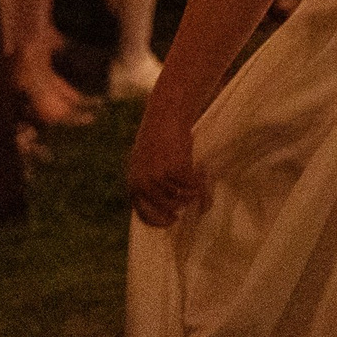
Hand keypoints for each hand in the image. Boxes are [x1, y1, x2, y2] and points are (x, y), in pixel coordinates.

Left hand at [126, 101, 209, 226]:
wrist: (165, 115)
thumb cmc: (158, 137)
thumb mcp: (145, 162)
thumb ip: (150, 183)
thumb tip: (171, 206)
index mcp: (133, 183)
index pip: (144, 214)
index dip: (159, 221)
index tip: (173, 220)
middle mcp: (144, 183)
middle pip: (167, 208)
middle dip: (182, 205)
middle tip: (192, 199)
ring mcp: (159, 178)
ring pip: (183, 198)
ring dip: (194, 190)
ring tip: (199, 176)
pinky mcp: (176, 170)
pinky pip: (193, 187)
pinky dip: (201, 180)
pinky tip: (203, 169)